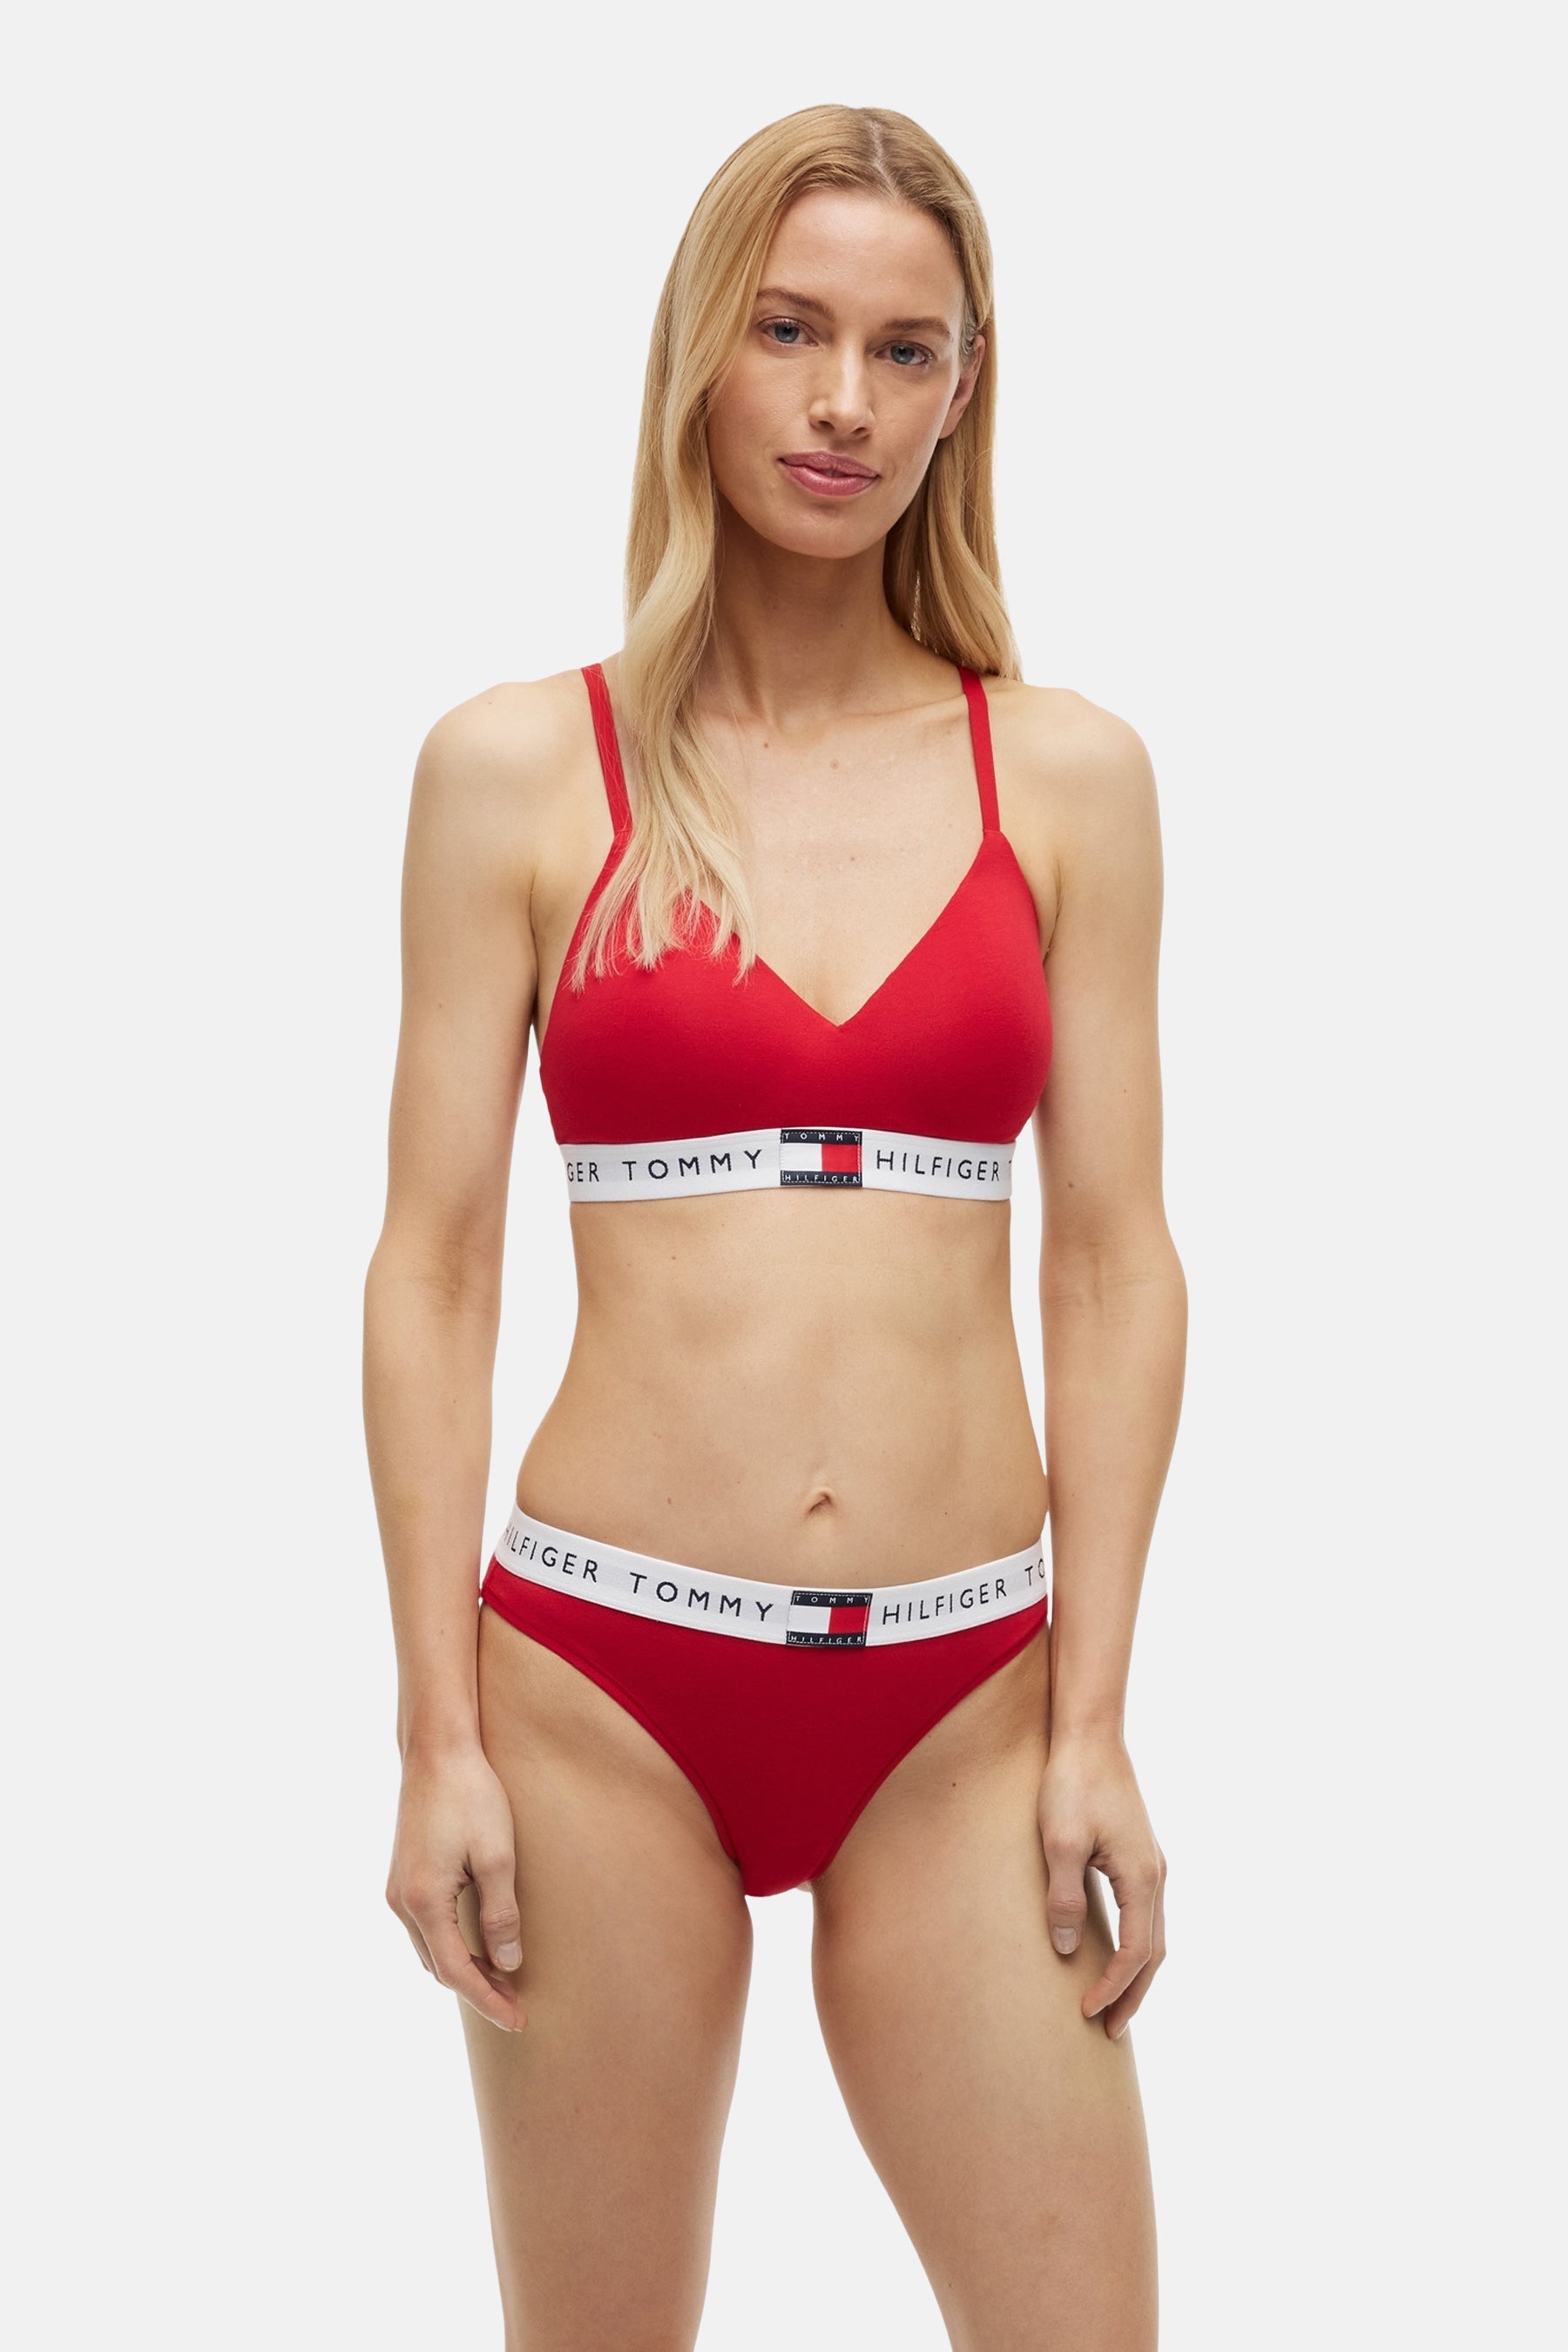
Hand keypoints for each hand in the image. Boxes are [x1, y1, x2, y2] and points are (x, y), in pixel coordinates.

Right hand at [386, 1742, 524, 2029]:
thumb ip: (501, 1915)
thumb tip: (507, 1964)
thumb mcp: (498, 1856)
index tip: (518, 2021)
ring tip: (503, 1978)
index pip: (456, 1972)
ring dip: (463, 1967)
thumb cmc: (472, 1797)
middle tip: (517, 2004)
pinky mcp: (403, 1874)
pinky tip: (477, 1942)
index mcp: (423, 1902)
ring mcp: (397, 1888)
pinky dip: (450, 1944)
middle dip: (477, 1989)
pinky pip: (424, 1927)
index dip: (488, 2000)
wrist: (437, 1751)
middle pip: (439, 1966)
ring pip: (429, 1948)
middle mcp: (401, 1901)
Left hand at [1037, 1728, 1165, 2039]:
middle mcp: (1156, 1875)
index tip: (1085, 2013)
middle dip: (1133, 1995)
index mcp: (1142, 1877)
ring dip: (1136, 1973)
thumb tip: (1069, 1951)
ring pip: (1155, 1934)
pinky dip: (1135, 1945)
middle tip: (1109, 2031)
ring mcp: (1151, 1863)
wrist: (1090, 1734)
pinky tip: (1112, 1951)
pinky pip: (1145, 1913)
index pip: (1135, 1954)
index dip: (1112, 1988)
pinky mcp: (1138, 1853)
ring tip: (1113, 2002)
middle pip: (1154, 1953)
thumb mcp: (1059, 1842)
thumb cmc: (1072, 1784)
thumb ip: (1064, 1898)